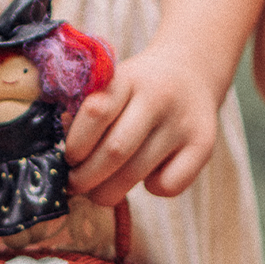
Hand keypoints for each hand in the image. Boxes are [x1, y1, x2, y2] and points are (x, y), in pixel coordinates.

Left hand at [64, 42, 218, 206]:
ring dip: (109, 192)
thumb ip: (86, 112)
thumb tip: (61, 153)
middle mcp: (159, 96)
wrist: (191, 71)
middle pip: (115, 151)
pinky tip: (147, 178)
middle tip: (77, 186)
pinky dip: (152, 190)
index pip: (95, 113)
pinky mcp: (203, 145)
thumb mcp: (112, 85)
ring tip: (99, 192)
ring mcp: (183, 121)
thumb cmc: (137, 90)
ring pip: (137, 173)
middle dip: (87, 179)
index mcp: (128, 78)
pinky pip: (169, 185)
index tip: (69, 159)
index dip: (76, 145)